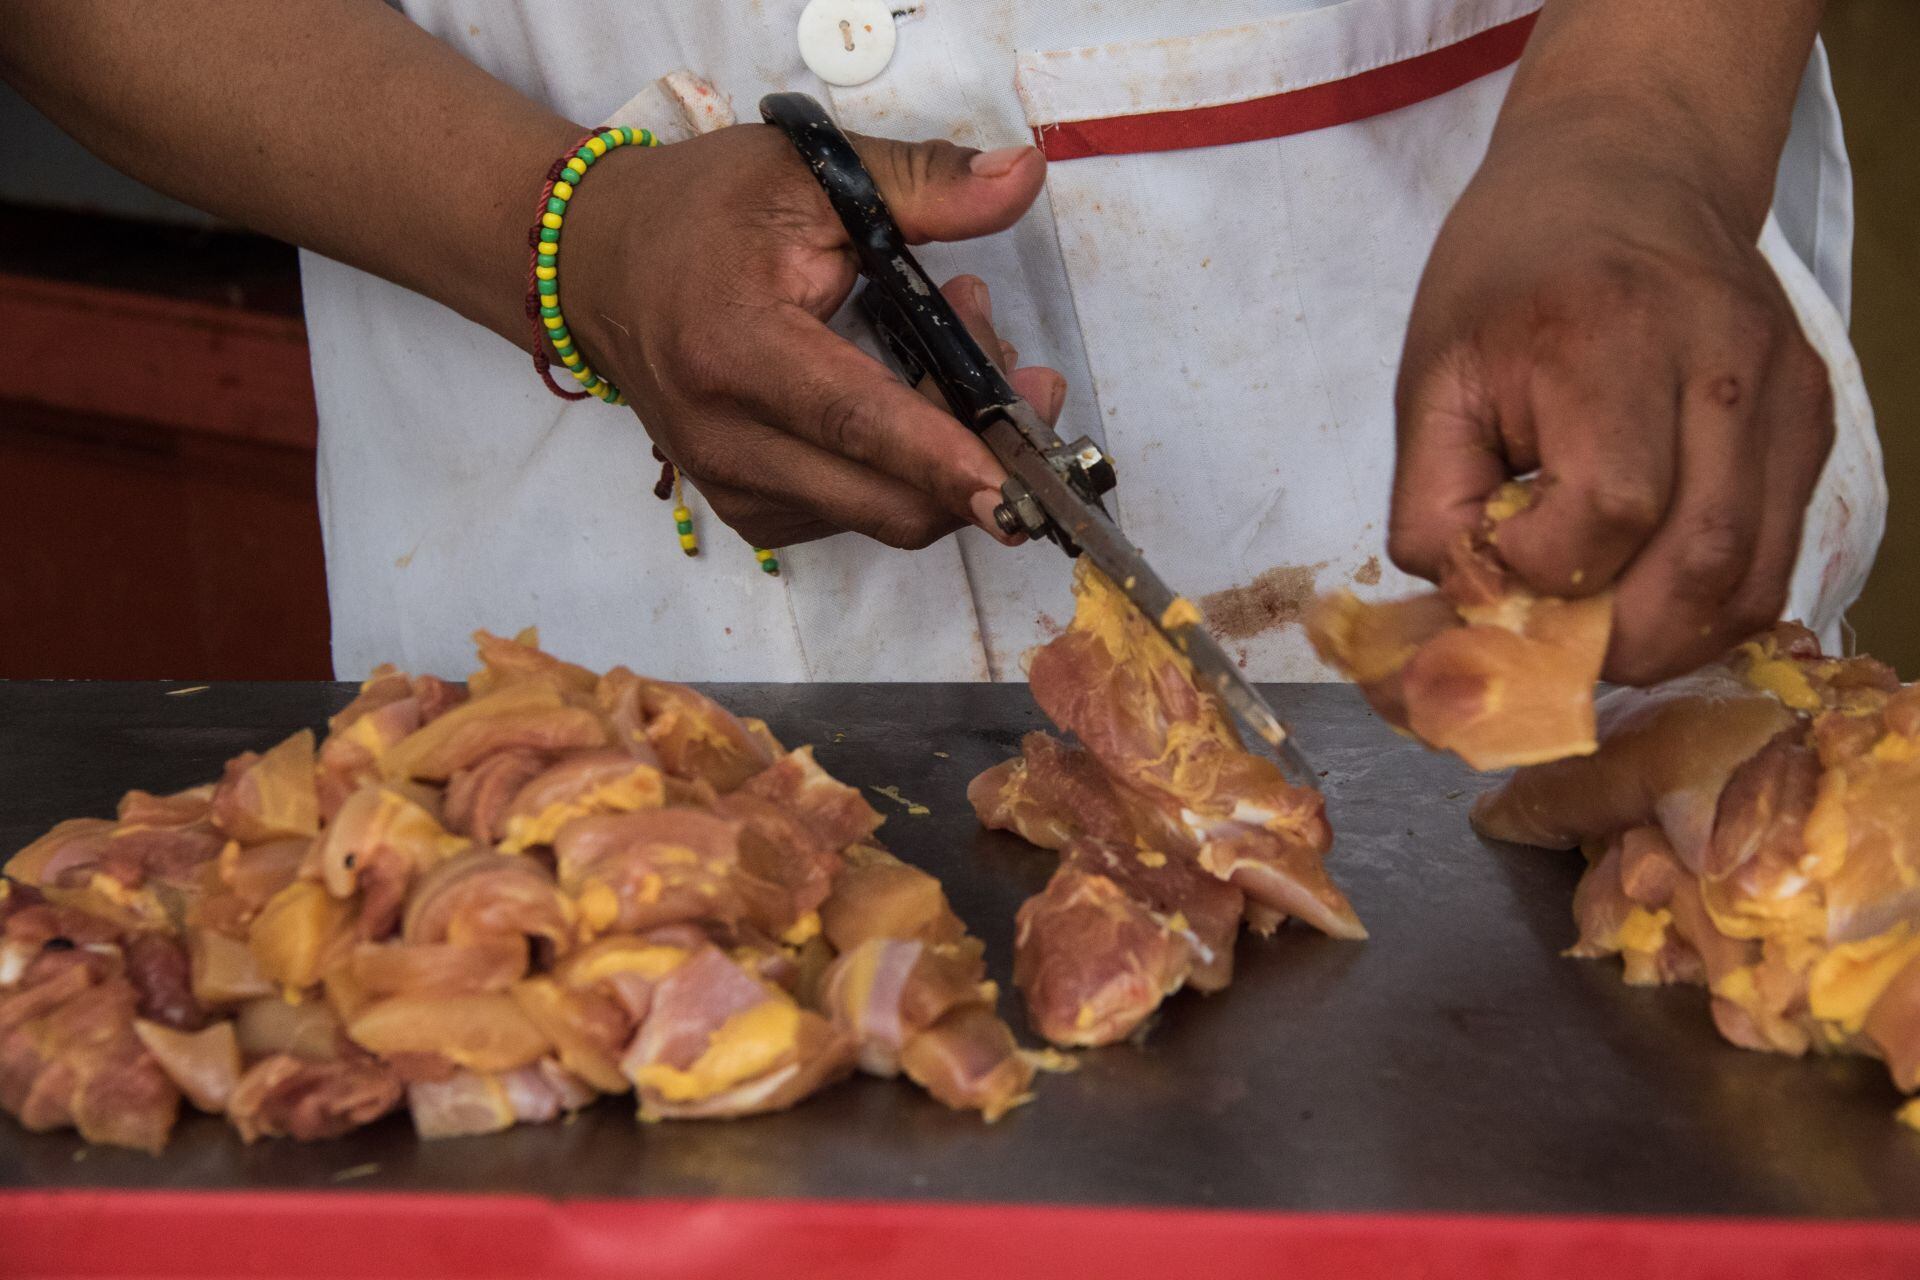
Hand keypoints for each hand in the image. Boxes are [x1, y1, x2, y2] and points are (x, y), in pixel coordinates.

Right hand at [560, 124, 1064, 549]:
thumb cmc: (703, 211)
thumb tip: (1024, 176)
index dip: (941, 456)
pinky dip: (904, 475)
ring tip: (949, 353)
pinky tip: (907, 398)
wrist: (597, 266)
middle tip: (1017, 367)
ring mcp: (730, 486)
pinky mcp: (744, 512)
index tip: (1016, 484)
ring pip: (883, 516)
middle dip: (981, 454)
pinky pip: (855, 518)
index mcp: (736, 346)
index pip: (854, 419)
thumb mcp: (811, 172)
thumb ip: (924, 183)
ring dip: (946, 457)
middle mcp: (725, 437)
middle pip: (886, 498)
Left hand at [1387, 113, 1834, 684]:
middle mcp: (1723, 362)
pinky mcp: (1813, 419)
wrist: (1628, 171)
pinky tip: (1652, 602)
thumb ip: (1433, 500)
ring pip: (1752, 577)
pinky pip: (1777, 553)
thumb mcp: (1433, 375)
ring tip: (1603, 640)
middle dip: (1617, 640)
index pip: (1610, 505)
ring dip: (1672, 641)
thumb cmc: (1510, 274)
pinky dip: (1712, 604)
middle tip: (1556, 650)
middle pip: (1699, 561)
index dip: (1547, 566)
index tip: (1498, 558)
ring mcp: (1786, 392)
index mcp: (1611, 336)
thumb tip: (1465, 605)